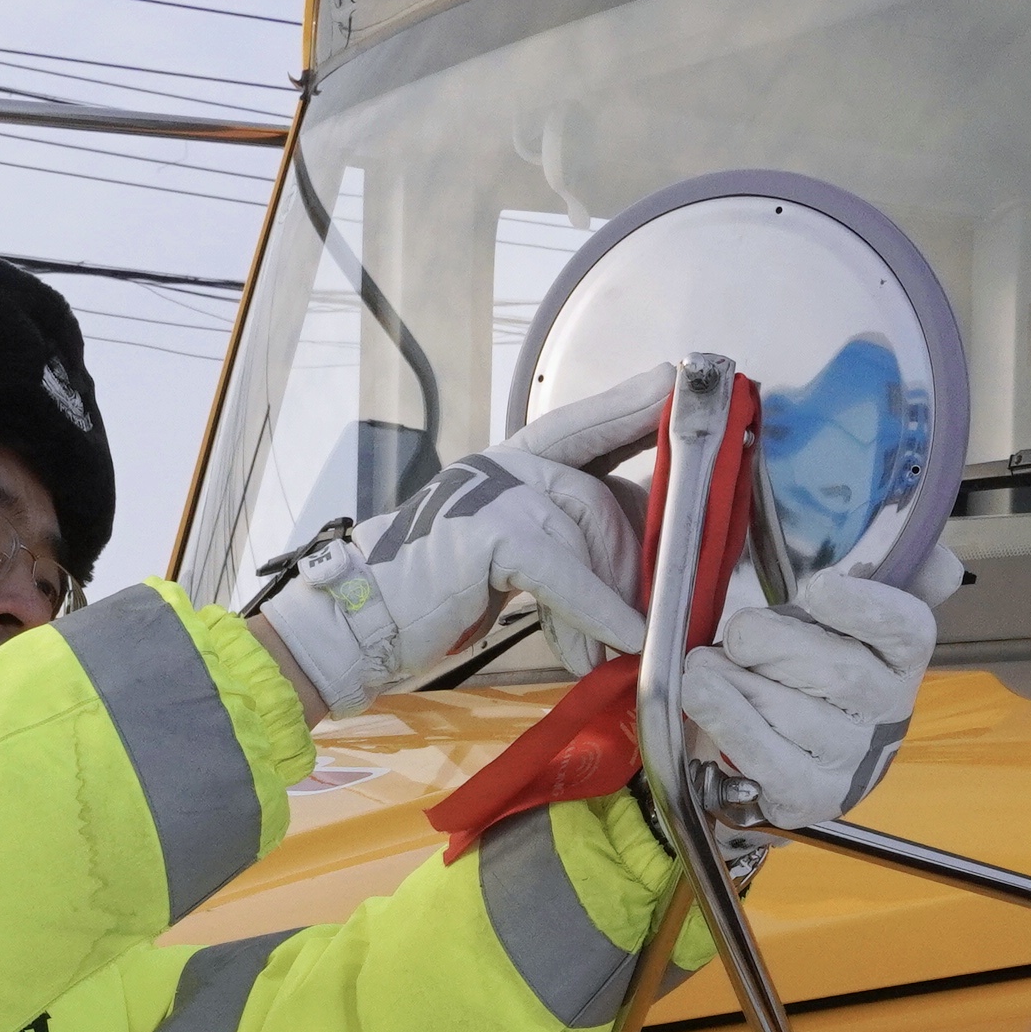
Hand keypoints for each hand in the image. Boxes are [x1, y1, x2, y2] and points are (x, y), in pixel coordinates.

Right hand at [260, 367, 670, 714]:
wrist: (358, 621)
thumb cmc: (436, 596)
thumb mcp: (507, 557)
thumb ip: (562, 542)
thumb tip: (638, 562)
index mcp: (509, 464)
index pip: (584, 427)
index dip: (630, 409)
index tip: (671, 387)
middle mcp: (503, 465)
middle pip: (596, 491)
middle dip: (633, 553)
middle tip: (654, 603)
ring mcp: (492, 492)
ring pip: (586, 529)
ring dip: (612, 597)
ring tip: (617, 645)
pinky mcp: (486, 533)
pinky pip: (564, 570)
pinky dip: (598, 610)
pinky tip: (619, 641)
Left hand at [679, 538, 958, 829]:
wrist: (786, 744)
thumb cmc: (811, 663)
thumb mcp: (847, 613)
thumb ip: (894, 576)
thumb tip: (942, 563)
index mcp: (902, 659)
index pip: (906, 631)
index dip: (865, 608)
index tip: (819, 587)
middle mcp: (887, 713)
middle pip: (839, 672)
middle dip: (776, 645)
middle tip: (738, 633)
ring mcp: (849, 761)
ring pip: (793, 713)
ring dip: (738, 681)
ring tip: (706, 665)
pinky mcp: (808, 797)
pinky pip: (767, 758)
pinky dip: (728, 720)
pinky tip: (700, 694)